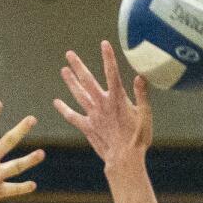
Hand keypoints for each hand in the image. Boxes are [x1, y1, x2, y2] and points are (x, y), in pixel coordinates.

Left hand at [54, 41, 151, 165]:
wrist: (124, 158)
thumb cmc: (138, 138)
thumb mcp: (145, 115)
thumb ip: (142, 95)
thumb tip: (140, 76)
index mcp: (118, 99)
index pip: (112, 73)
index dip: (108, 58)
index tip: (103, 43)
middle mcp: (102, 104)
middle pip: (88, 81)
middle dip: (78, 66)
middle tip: (69, 54)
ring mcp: (93, 115)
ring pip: (78, 95)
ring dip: (70, 82)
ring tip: (63, 70)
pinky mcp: (87, 127)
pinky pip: (73, 117)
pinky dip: (64, 109)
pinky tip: (56, 102)